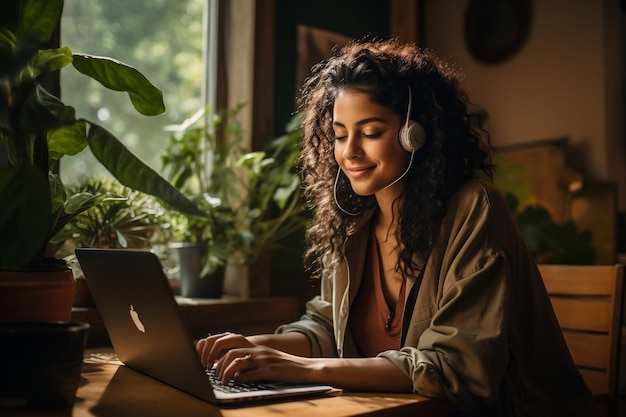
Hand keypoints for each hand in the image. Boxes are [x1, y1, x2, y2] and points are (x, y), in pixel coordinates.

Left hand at [196, 332, 312, 384]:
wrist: (306, 369)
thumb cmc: (284, 366)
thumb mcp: (265, 359)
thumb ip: (249, 361)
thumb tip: (232, 370)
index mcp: (255, 345)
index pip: (228, 339)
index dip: (214, 348)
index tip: (206, 361)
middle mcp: (257, 349)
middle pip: (229, 347)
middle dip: (216, 361)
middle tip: (212, 374)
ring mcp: (263, 359)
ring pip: (236, 359)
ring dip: (225, 371)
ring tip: (223, 381)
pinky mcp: (270, 371)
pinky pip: (250, 373)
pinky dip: (240, 379)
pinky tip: (237, 383)